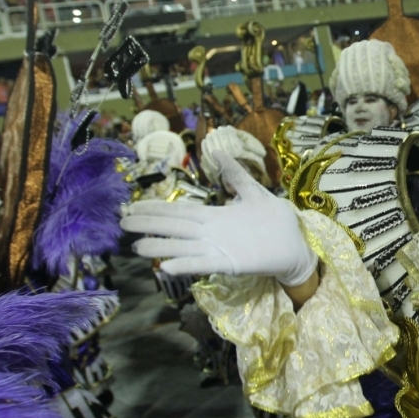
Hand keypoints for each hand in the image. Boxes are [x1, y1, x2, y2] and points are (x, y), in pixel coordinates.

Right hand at [121, 150, 316, 285]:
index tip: (132, 207)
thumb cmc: (275, 221)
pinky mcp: (230, 264)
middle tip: (123, 223)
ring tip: (137, 248)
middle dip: (149, 225)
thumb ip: (235, 173)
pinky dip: (186, 264)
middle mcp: (211, 233)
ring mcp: (219, 249)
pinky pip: (204, 264)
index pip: (179, 211)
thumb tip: (216, 150)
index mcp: (215, 216)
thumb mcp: (254, 192)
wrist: (295, 246)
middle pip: (175, 227)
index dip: (156, 209)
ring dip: (161, 248)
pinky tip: (167, 267)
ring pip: (183, 247)